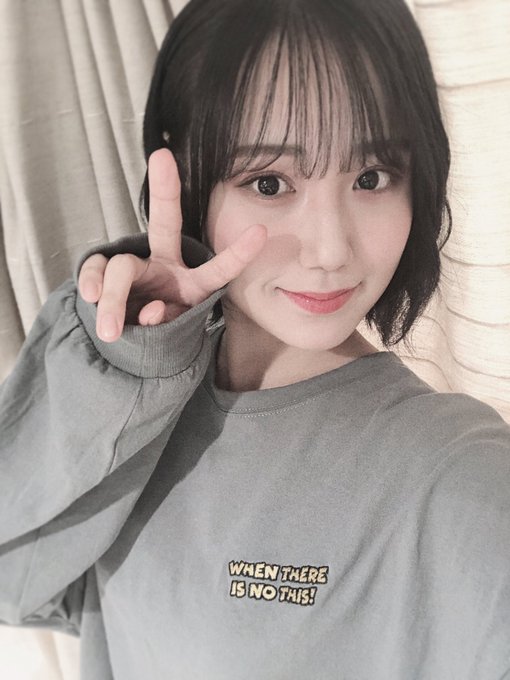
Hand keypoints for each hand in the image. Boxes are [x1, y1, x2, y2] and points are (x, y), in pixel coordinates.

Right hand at [78, 149, 266, 341]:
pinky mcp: (103, 275)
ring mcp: (135, 268)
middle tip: (162, 158)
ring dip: (114, 298)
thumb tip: (150, 311)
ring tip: (110, 330)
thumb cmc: (158, 333)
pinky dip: (93, 283)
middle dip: (167, 190)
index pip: (218, 268)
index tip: (261, 231)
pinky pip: (96, 270)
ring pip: (122, 267)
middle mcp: (165, 265)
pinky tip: (92, 298)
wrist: (125, 341)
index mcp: (192, 282)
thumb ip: (166, 325)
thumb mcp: (171, 334)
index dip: (237, 253)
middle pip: (166, 224)